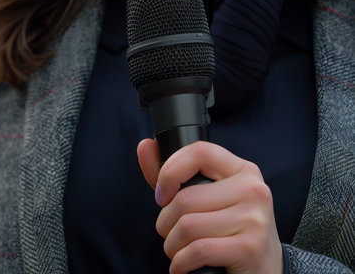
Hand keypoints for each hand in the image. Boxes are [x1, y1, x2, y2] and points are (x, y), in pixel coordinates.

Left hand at [137, 139, 282, 273]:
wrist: (263, 268)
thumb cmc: (226, 230)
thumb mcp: (204, 196)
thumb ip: (173, 173)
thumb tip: (145, 145)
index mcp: (242, 169)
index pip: (199, 152)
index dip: (170, 172)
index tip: (161, 194)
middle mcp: (253, 189)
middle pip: (186, 198)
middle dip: (166, 222)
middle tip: (172, 233)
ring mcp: (254, 218)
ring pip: (188, 225)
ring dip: (172, 245)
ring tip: (179, 251)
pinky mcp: (250, 248)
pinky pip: (198, 250)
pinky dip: (180, 263)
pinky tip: (184, 265)